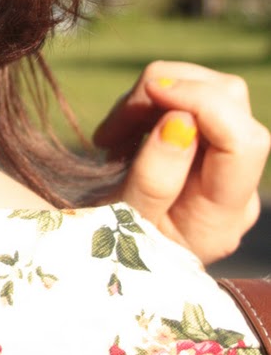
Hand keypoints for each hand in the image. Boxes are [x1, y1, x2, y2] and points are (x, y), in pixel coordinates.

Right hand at [93, 60, 269, 265]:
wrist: (113, 264)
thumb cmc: (113, 251)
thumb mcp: (123, 223)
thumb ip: (154, 178)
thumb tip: (180, 120)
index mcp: (220, 218)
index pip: (243, 141)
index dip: (203, 103)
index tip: (149, 92)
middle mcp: (237, 189)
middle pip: (231, 101)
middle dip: (171, 91)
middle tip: (113, 128)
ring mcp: (227, 166)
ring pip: (213, 89)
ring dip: (157, 94)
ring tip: (112, 135)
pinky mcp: (210, 148)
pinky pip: (194, 102)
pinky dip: (155, 102)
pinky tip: (124, 132)